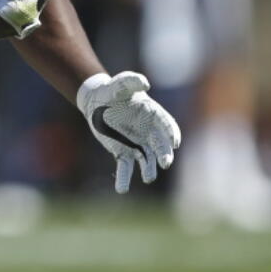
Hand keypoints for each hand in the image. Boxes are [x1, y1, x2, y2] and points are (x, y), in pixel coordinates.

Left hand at [77, 71, 180, 192]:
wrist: (96, 101)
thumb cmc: (111, 90)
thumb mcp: (119, 84)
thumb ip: (130, 82)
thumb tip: (144, 83)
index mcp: (153, 115)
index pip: (167, 126)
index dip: (171, 134)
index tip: (174, 142)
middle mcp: (149, 132)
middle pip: (160, 145)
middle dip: (164, 154)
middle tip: (165, 163)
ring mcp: (137, 144)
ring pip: (147, 159)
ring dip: (148, 169)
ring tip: (147, 178)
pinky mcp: (123, 152)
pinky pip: (126, 167)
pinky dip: (124, 178)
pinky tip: (121, 189)